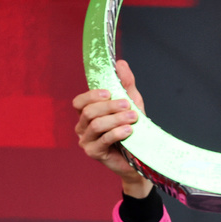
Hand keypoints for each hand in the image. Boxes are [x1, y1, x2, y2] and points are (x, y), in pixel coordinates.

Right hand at [73, 59, 151, 198]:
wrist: (141, 158)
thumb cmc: (133, 130)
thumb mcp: (132, 103)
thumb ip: (125, 84)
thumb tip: (121, 63)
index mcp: (87, 114)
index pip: (79, 101)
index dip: (92, 95)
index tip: (110, 92)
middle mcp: (82, 127)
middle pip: (89, 112)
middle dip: (110, 107)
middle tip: (129, 106)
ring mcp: (86, 141)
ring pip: (95, 124)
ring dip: (116, 119)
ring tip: (133, 118)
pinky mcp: (94, 153)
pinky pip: (103, 139)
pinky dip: (117, 133)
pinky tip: (129, 130)